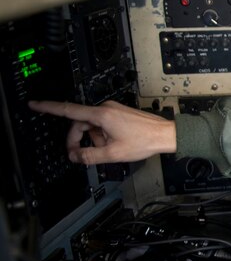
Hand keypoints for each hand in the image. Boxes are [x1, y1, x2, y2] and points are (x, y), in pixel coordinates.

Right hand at [28, 100, 175, 164]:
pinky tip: (114, 144)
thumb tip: (75, 157)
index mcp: (101, 115)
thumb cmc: (145, 141)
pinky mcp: (119, 114)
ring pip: (92, 126)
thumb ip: (90, 156)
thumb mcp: (113, 154)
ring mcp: (113, 110)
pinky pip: (103, 125)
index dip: (48, 107)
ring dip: (94, 139)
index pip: (68, 110)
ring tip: (108, 150)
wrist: (165, 135)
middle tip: (78, 155)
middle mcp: (105, 109)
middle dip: (77, 139)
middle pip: (79, 123)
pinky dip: (103, 136)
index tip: (34, 104)